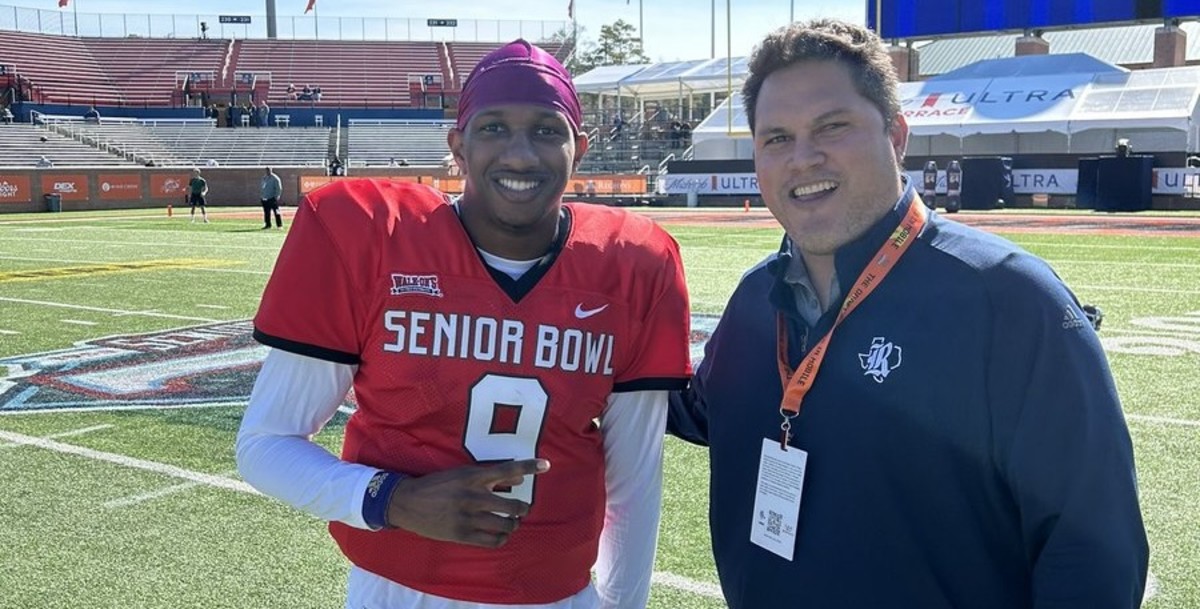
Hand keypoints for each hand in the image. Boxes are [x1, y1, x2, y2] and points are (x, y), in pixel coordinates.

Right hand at [385, 458, 549, 547]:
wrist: (407, 503)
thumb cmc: (437, 485)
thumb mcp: (461, 474)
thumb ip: (490, 477)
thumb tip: (519, 480)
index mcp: (473, 476)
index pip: (508, 470)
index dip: (529, 467)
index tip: (546, 465)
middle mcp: (473, 496)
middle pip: (514, 506)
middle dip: (522, 509)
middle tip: (521, 510)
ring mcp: (468, 517)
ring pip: (506, 525)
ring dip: (513, 525)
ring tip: (511, 523)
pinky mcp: (462, 535)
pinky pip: (493, 541)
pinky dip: (501, 538)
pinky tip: (499, 534)